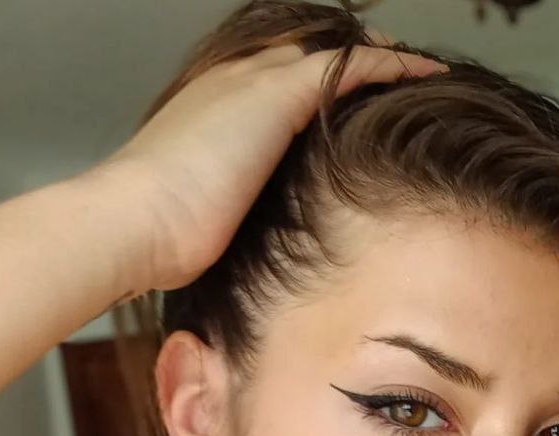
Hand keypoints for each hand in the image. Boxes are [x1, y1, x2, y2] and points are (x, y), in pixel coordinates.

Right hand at [92, 37, 447, 292]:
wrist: (136, 224)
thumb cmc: (157, 238)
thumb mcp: (198, 223)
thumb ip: (226, 220)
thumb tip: (246, 258)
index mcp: (212, 108)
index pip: (273, 81)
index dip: (314, 87)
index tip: (344, 108)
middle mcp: (233, 83)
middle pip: (304, 55)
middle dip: (348, 65)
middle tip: (392, 74)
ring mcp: (254, 83)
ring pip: (329, 54)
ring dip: (376, 60)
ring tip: (417, 70)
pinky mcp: (276, 93)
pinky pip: (348, 66)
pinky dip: (389, 65)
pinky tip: (422, 72)